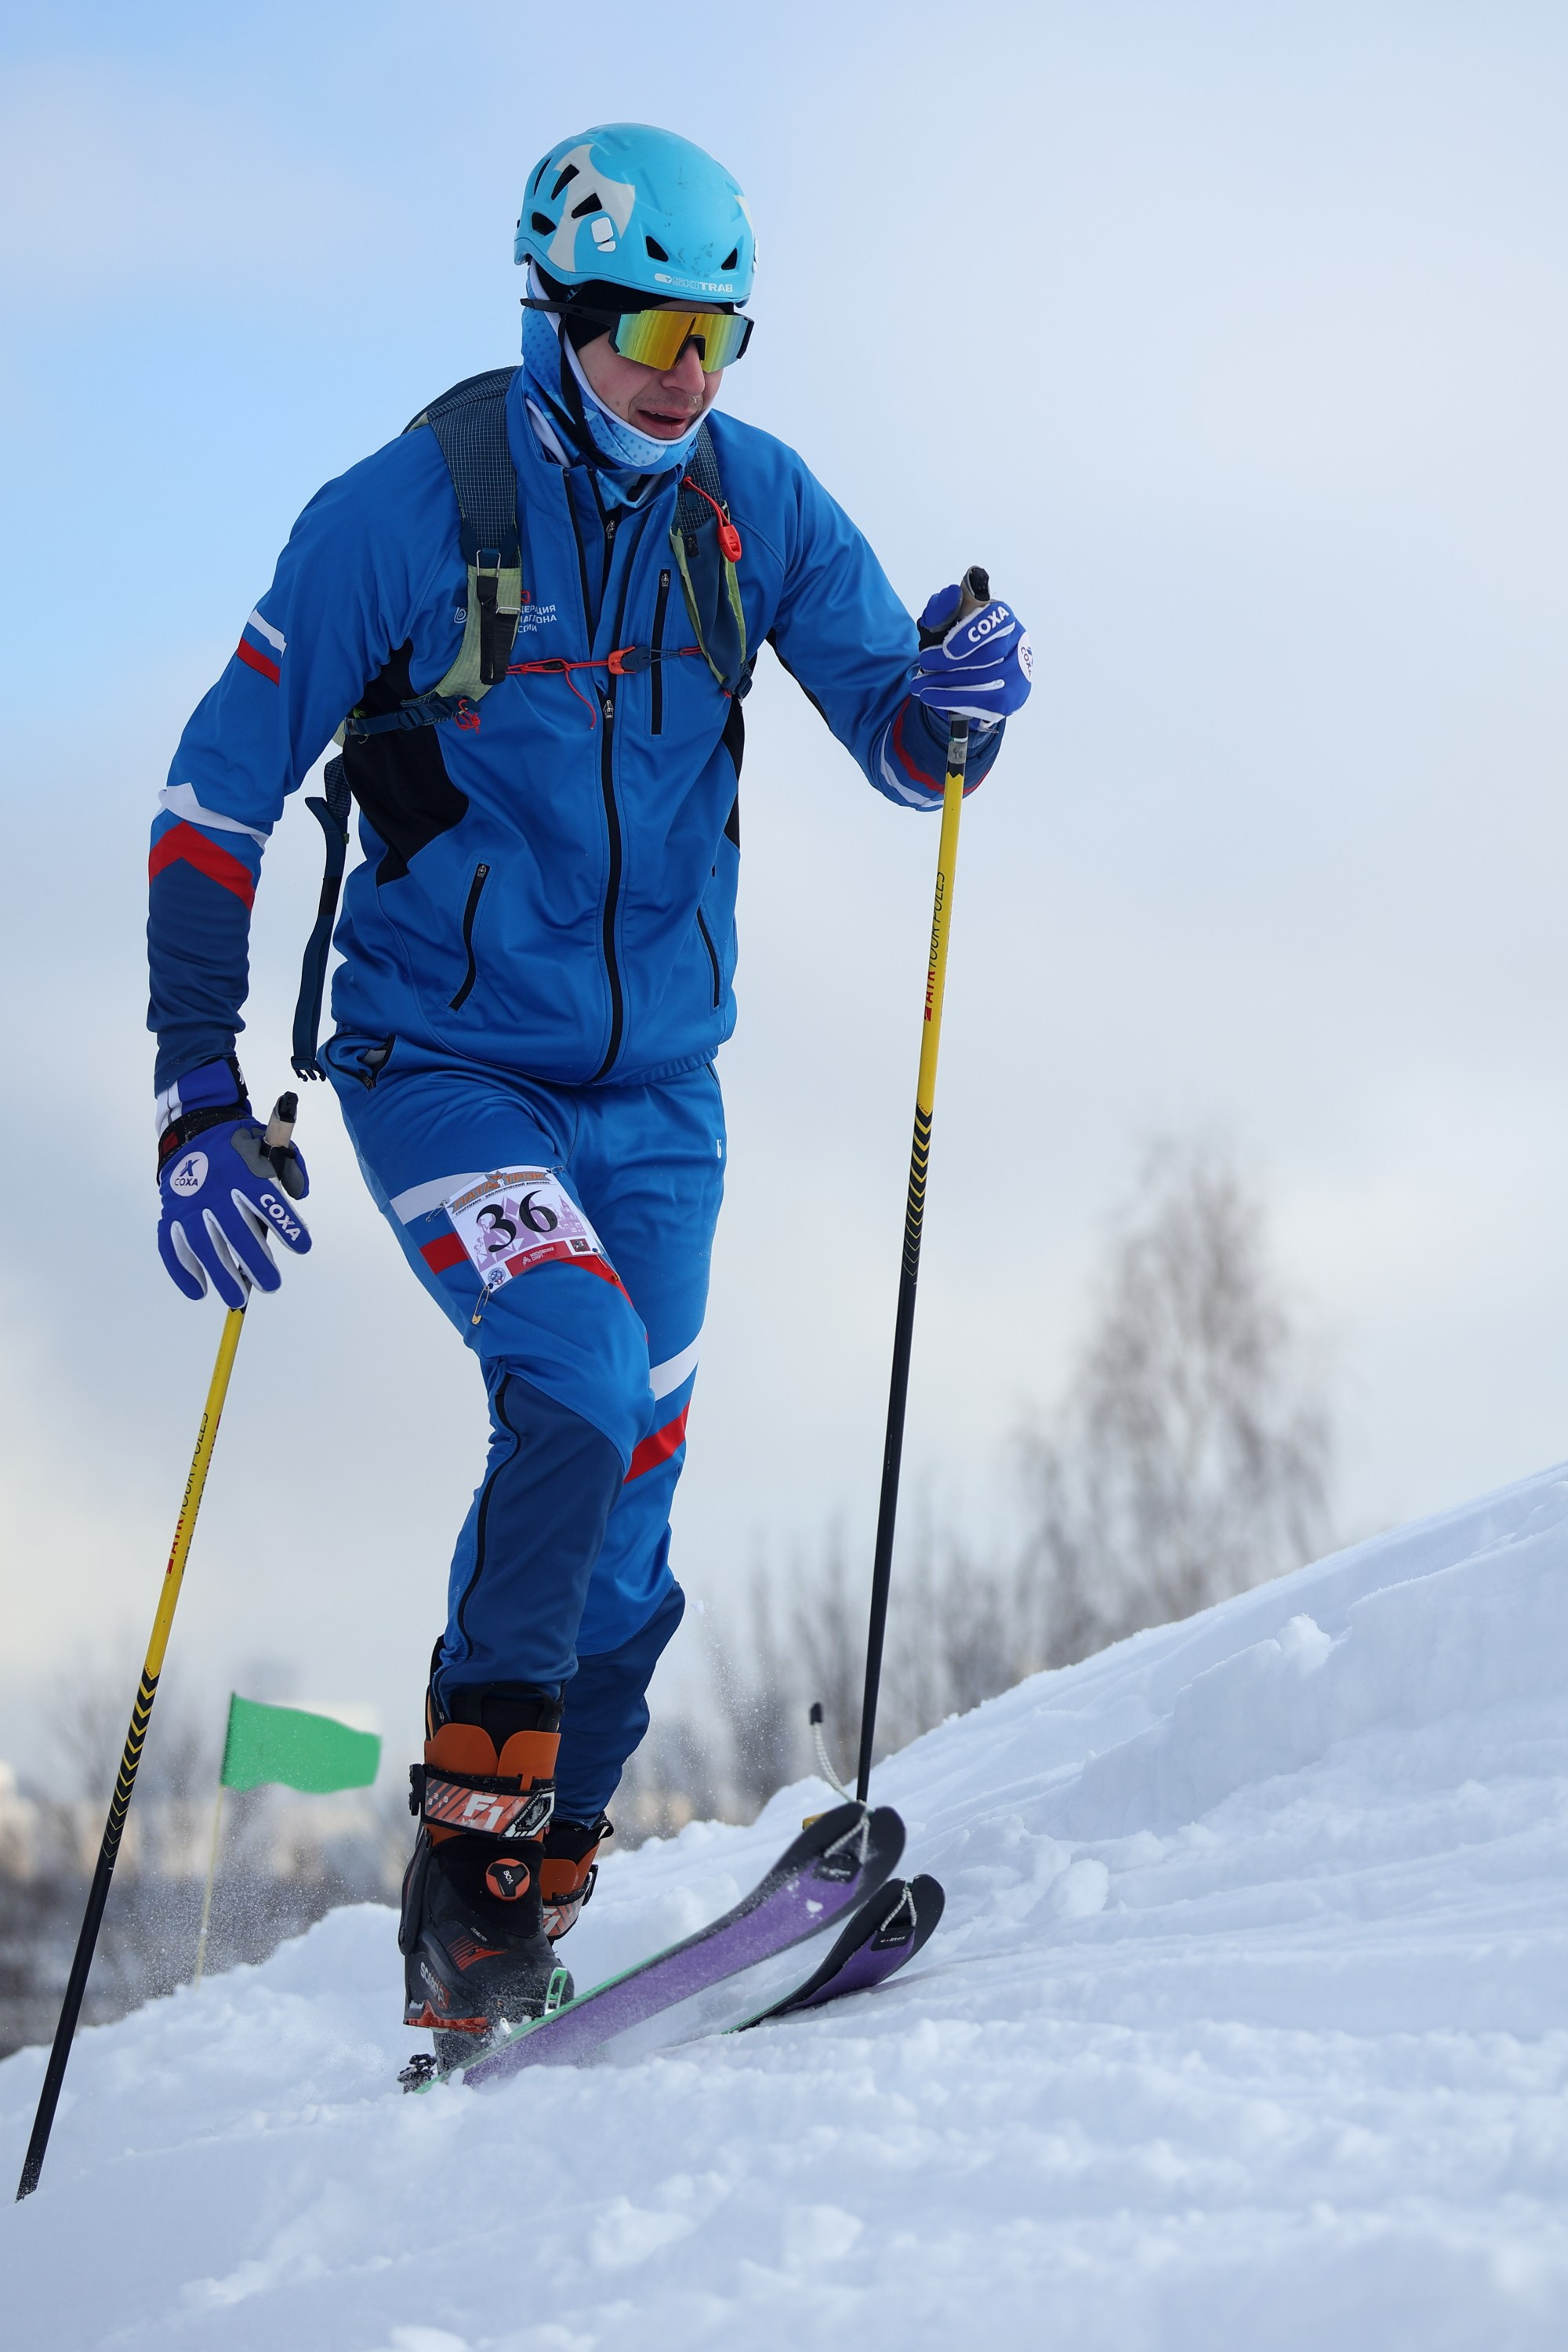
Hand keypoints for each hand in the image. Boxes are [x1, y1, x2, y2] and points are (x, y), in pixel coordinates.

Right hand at [157, 1072, 310, 1307]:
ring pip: (203, 1244)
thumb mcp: (271, 1144)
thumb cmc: (241, 1145)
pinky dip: (182, 1271)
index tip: (303, 1247)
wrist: (193, 1128)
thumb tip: (300, 1195)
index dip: (286, 1225)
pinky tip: (198, 1291)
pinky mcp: (171, 1213)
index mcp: (243, 1170)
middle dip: (255, 1263)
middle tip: (272, 1286)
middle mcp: (215, 1189)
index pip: (266, 1202)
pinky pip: (171, 1246)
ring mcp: (189, 1203)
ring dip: (220, 1274)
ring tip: (237, 1299)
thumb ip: (291, 1168)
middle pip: (236, 1231)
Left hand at [910, 582, 1032, 726]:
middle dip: (950, 662)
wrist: (969, 674)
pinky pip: (981, 702)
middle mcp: (1016, 643)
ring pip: (983, 682)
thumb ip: (943, 607)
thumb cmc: (958, 642)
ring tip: (919, 685)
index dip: (972, 634)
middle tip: (924, 663)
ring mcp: (1016, 673)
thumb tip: (951, 594)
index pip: (996, 621)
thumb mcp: (944, 622)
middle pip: (989, 655)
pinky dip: (952, 700)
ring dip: (945, 685)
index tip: (947, 647)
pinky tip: (931, 697)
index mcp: (1003, 617)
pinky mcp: (1009, 698)